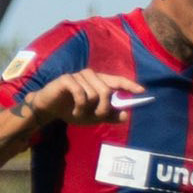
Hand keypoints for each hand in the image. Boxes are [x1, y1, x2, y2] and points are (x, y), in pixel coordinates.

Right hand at [26, 69, 146, 125]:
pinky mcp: (67, 79)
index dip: (130, 85)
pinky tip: (73, 110)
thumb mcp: (94, 117)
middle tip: (95, 117)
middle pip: (107, 91)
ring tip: (79, 113)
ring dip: (88, 110)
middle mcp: (90, 76)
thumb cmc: (73, 109)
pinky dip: (80, 106)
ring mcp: (78, 76)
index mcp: (99, 82)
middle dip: (104, 109)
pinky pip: (81, 94)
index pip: (118, 81)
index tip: (142, 91)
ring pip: (94, 94)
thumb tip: (126, 115)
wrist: (50, 109)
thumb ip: (110, 116)